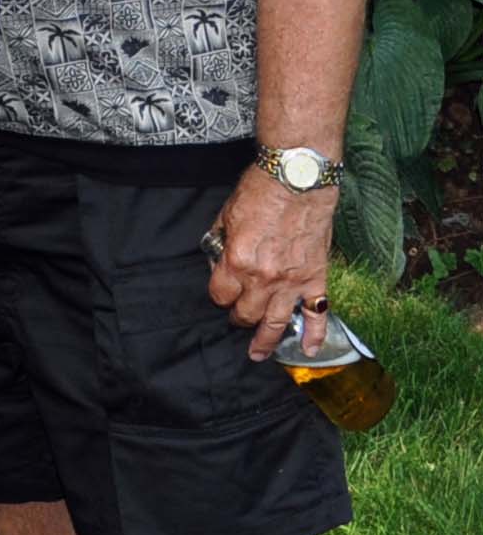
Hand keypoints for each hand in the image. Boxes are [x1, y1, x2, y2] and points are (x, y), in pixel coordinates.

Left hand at [207, 167, 335, 359]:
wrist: (297, 181)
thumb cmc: (259, 193)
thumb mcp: (226, 217)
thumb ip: (220, 244)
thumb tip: (217, 261)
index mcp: (236, 262)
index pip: (220, 295)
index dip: (218, 295)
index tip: (221, 292)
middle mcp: (263, 278)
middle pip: (246, 313)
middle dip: (238, 317)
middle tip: (238, 319)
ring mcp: (292, 282)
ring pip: (276, 323)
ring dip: (266, 341)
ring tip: (258, 353)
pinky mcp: (317, 279)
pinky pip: (317, 315)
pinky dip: (314, 335)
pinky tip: (309, 351)